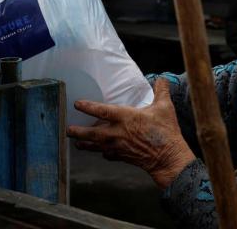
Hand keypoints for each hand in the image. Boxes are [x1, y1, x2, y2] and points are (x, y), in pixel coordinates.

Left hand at [67, 78, 195, 188]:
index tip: (77, 104)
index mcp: (126, 118)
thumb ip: (161, 90)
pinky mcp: (123, 157)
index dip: (88, 107)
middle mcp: (119, 133)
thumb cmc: (166, 132)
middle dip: (79, 132)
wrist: (169, 158)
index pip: (102, 111)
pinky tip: (101, 152)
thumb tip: (161, 78)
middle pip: (93, 133)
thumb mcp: (165, 107)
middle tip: (67, 130)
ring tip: (76, 143)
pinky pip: (109, 155)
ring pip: (97, 146)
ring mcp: (119, 147)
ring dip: (86, 144)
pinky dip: (103, 153)